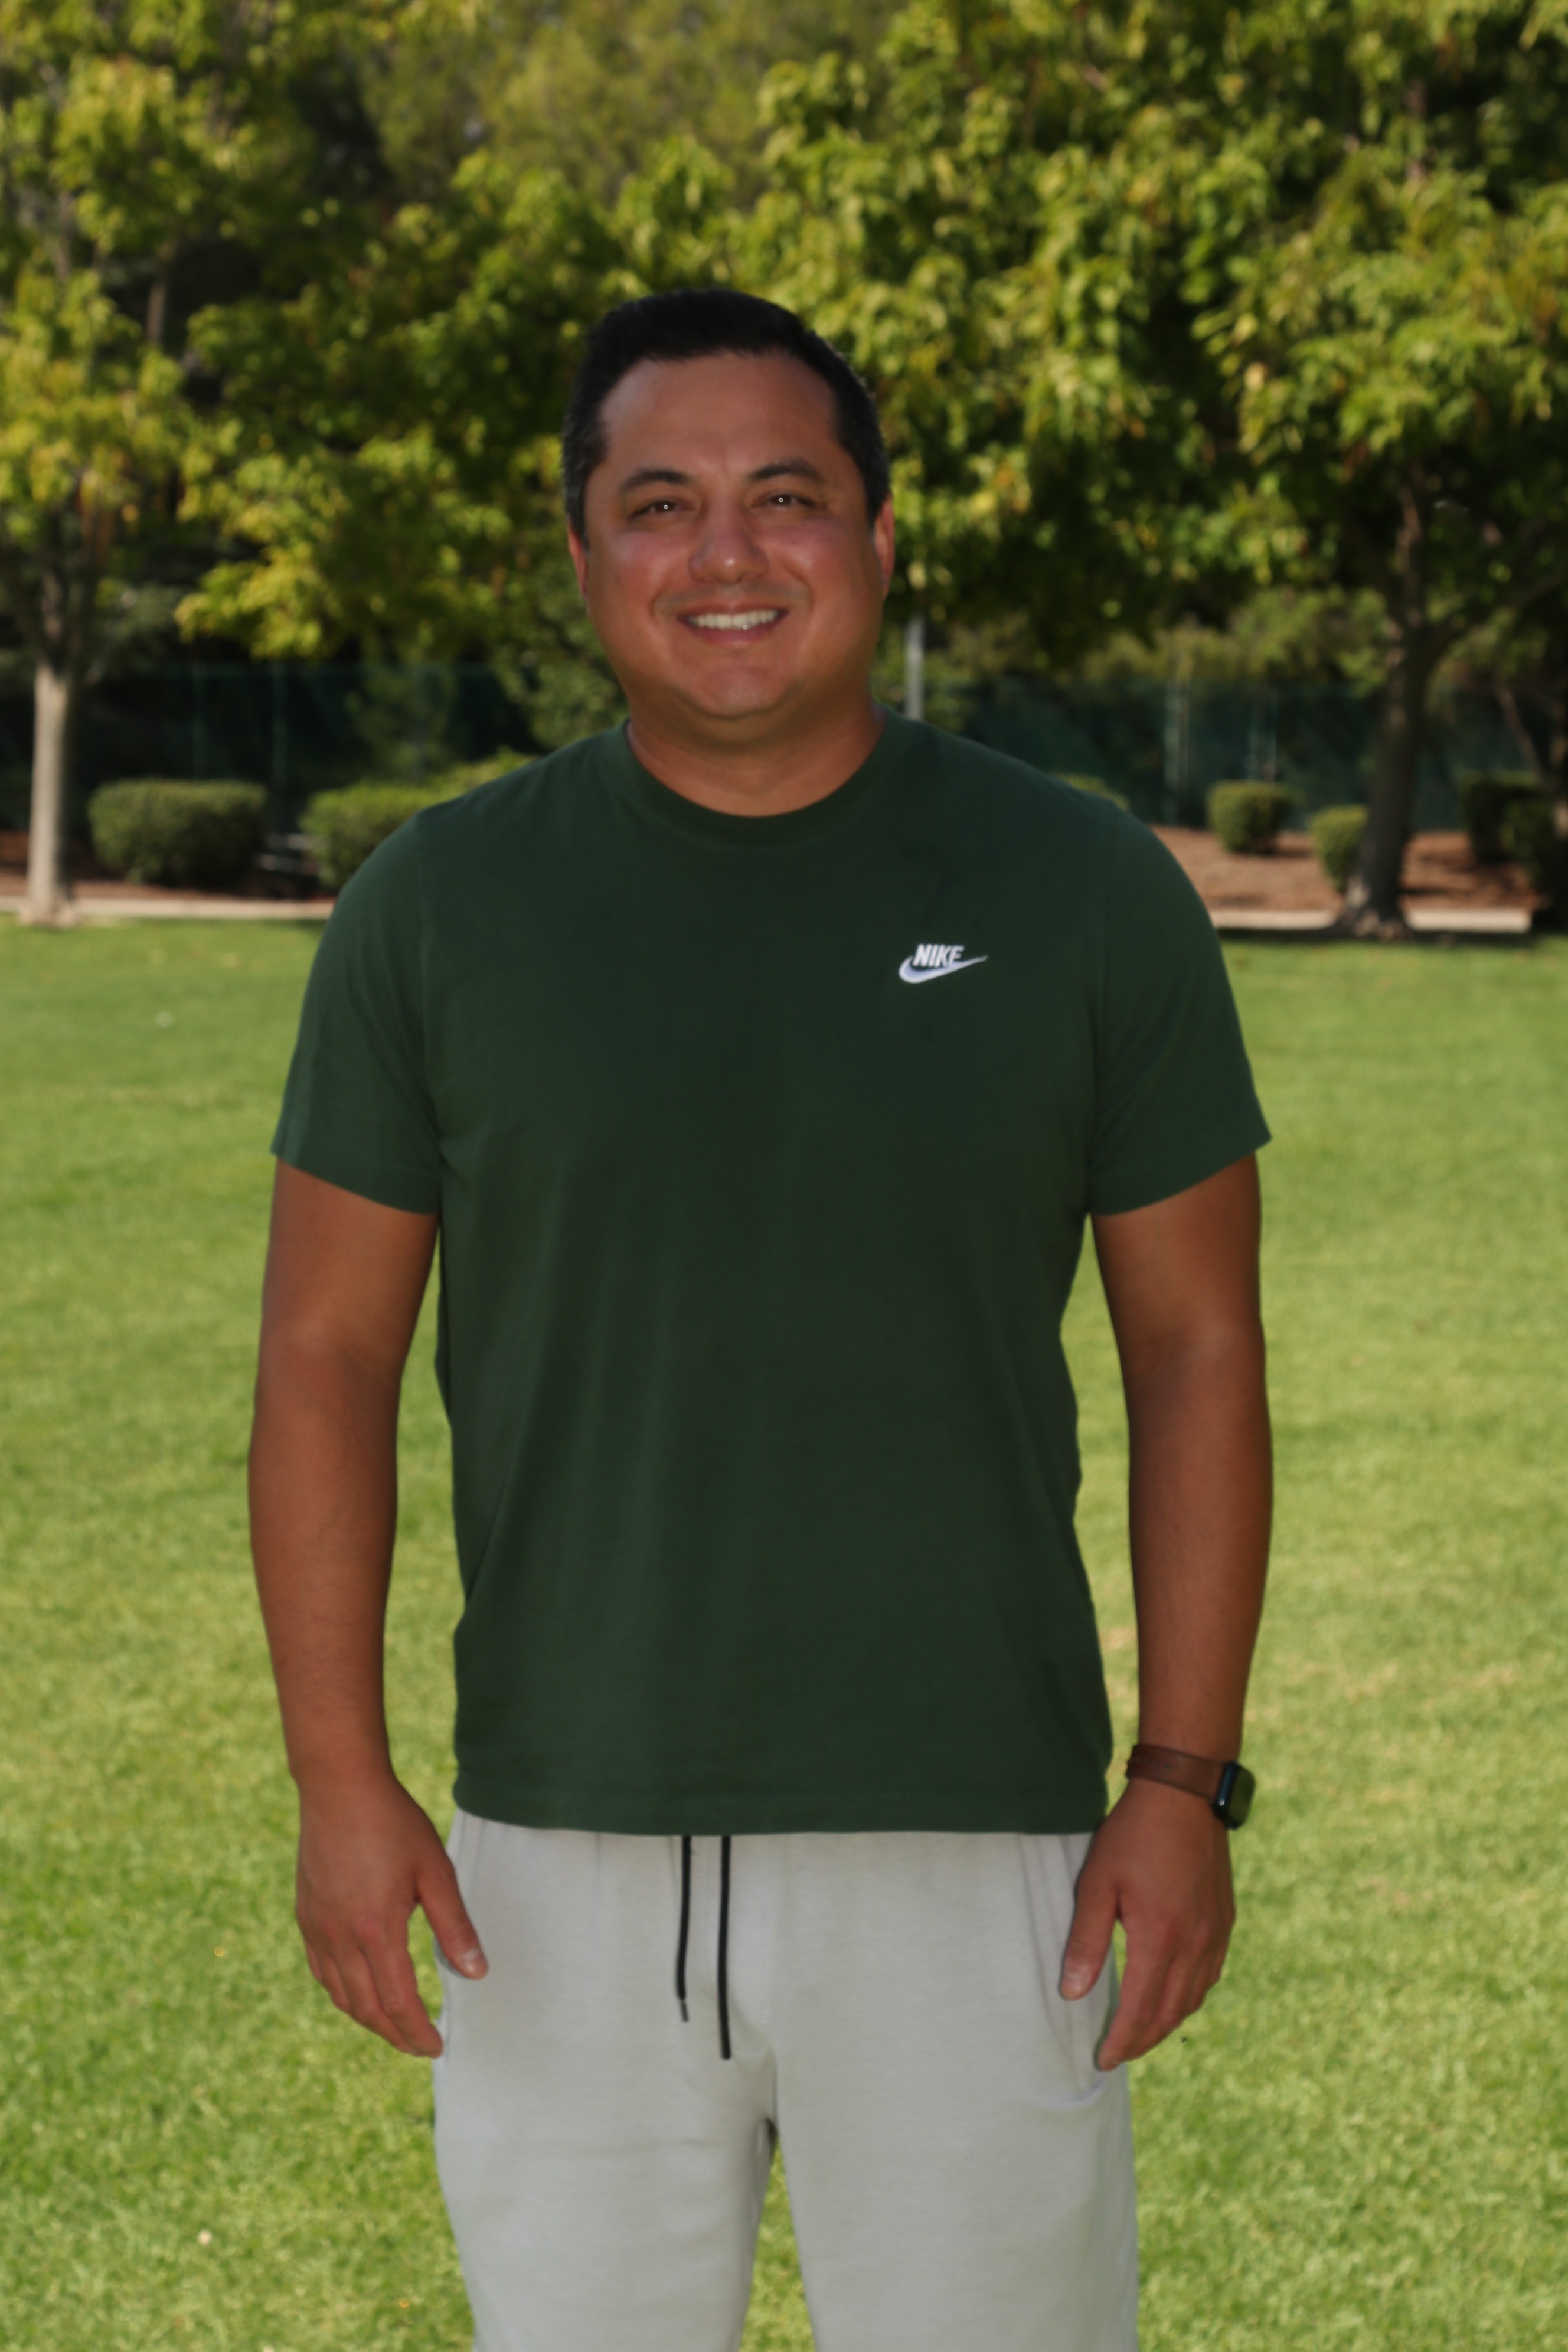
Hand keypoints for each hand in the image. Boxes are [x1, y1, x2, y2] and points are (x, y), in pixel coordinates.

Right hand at [294, 1773, 486, 2055]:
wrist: (339, 1788)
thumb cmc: (394, 1824)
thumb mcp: (435, 1871)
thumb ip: (455, 1926)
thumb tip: (477, 1973)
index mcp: (377, 1931)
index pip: (399, 2003)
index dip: (418, 2032)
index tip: (436, 2047)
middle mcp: (340, 1938)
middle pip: (367, 2009)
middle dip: (395, 2035)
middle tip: (418, 2046)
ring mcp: (317, 1928)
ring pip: (341, 1995)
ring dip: (368, 2019)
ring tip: (394, 2027)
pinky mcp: (306, 1916)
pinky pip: (321, 1971)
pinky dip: (342, 1993)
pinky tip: (358, 1992)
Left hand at [1060, 1777, 1234, 2067]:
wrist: (1184, 1796)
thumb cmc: (1133, 1836)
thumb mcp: (1097, 1883)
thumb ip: (1086, 1940)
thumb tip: (1073, 1994)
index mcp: (1160, 1939)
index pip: (1140, 2010)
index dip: (1121, 2041)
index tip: (1102, 2059)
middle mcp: (1195, 1945)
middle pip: (1170, 2013)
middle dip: (1142, 2040)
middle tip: (1117, 2053)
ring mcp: (1215, 1934)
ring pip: (1194, 1998)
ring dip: (1166, 2022)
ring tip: (1140, 2032)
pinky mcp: (1224, 1921)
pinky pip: (1210, 1975)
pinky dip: (1189, 1997)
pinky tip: (1174, 1996)